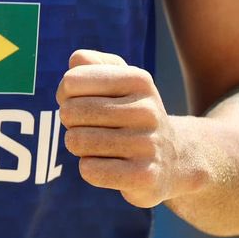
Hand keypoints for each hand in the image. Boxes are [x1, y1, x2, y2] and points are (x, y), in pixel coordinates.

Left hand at [57, 49, 178, 208]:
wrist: (172, 159)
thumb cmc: (132, 114)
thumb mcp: (121, 80)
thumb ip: (92, 63)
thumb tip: (74, 61)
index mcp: (138, 80)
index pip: (72, 81)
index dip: (65, 94)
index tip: (78, 100)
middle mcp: (146, 110)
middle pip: (71, 112)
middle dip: (70, 121)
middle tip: (87, 126)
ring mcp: (147, 145)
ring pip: (77, 142)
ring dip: (78, 146)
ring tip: (98, 145)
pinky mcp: (144, 176)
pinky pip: (89, 170)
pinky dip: (89, 168)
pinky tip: (107, 165)